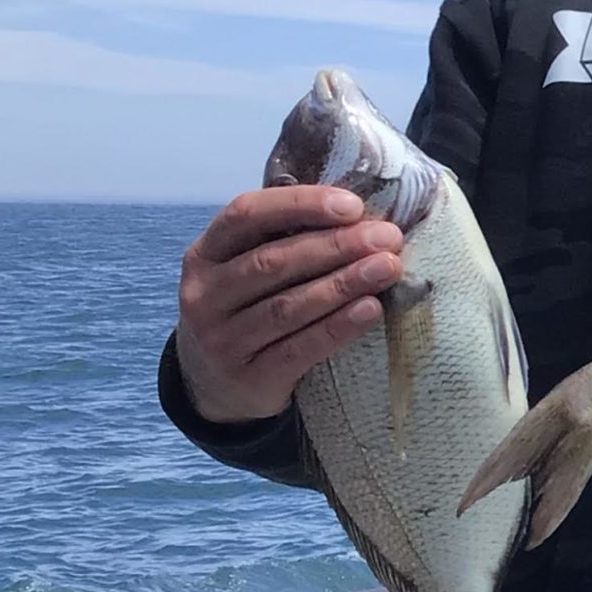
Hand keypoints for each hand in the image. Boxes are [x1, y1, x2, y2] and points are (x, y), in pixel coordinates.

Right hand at [174, 187, 406, 422]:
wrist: (216, 386)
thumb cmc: (247, 310)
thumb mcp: (246, 270)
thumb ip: (285, 240)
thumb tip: (361, 216)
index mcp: (205, 253)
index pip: (246, 215)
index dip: (299, 205)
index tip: (353, 205)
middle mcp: (204, 294)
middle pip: (272, 262)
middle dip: (335, 246)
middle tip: (386, 238)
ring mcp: (220, 339)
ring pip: (287, 306)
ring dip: (343, 284)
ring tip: (387, 268)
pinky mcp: (248, 377)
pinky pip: (299, 349)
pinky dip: (337, 327)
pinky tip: (371, 310)